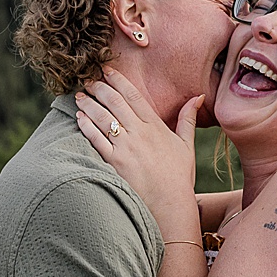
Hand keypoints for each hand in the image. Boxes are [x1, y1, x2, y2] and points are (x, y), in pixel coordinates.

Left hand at [75, 71, 202, 245]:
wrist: (170, 206)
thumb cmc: (179, 178)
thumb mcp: (186, 145)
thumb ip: (188, 118)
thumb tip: (197, 96)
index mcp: (156, 127)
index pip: (134, 96)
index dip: (119, 80)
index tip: (107, 70)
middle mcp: (140, 133)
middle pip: (115, 102)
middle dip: (99, 88)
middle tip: (88, 79)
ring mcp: (126, 148)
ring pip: (103, 118)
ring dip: (89, 104)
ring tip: (79, 96)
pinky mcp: (114, 163)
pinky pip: (96, 140)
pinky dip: (86, 126)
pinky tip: (79, 118)